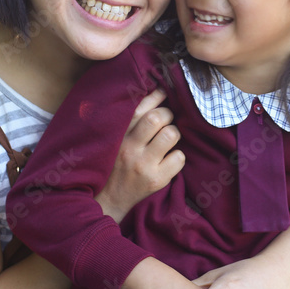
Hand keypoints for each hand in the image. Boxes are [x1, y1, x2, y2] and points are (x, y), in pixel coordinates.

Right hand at [95, 88, 183, 220]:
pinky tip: (169, 160)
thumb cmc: (117, 160)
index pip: (141, 105)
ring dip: (174, 135)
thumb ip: (135, 116)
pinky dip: (178, 157)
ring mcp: (143, 164)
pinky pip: (179, 158)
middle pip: (158, 117)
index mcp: (119, 132)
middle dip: (168, 116)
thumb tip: (161, 90)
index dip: (158, 95)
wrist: (110, 198)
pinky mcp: (156, 180)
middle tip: (166, 123)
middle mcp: (129, 146)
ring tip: (168, 141)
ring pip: (171, 135)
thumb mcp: (118, 136)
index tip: (165, 94)